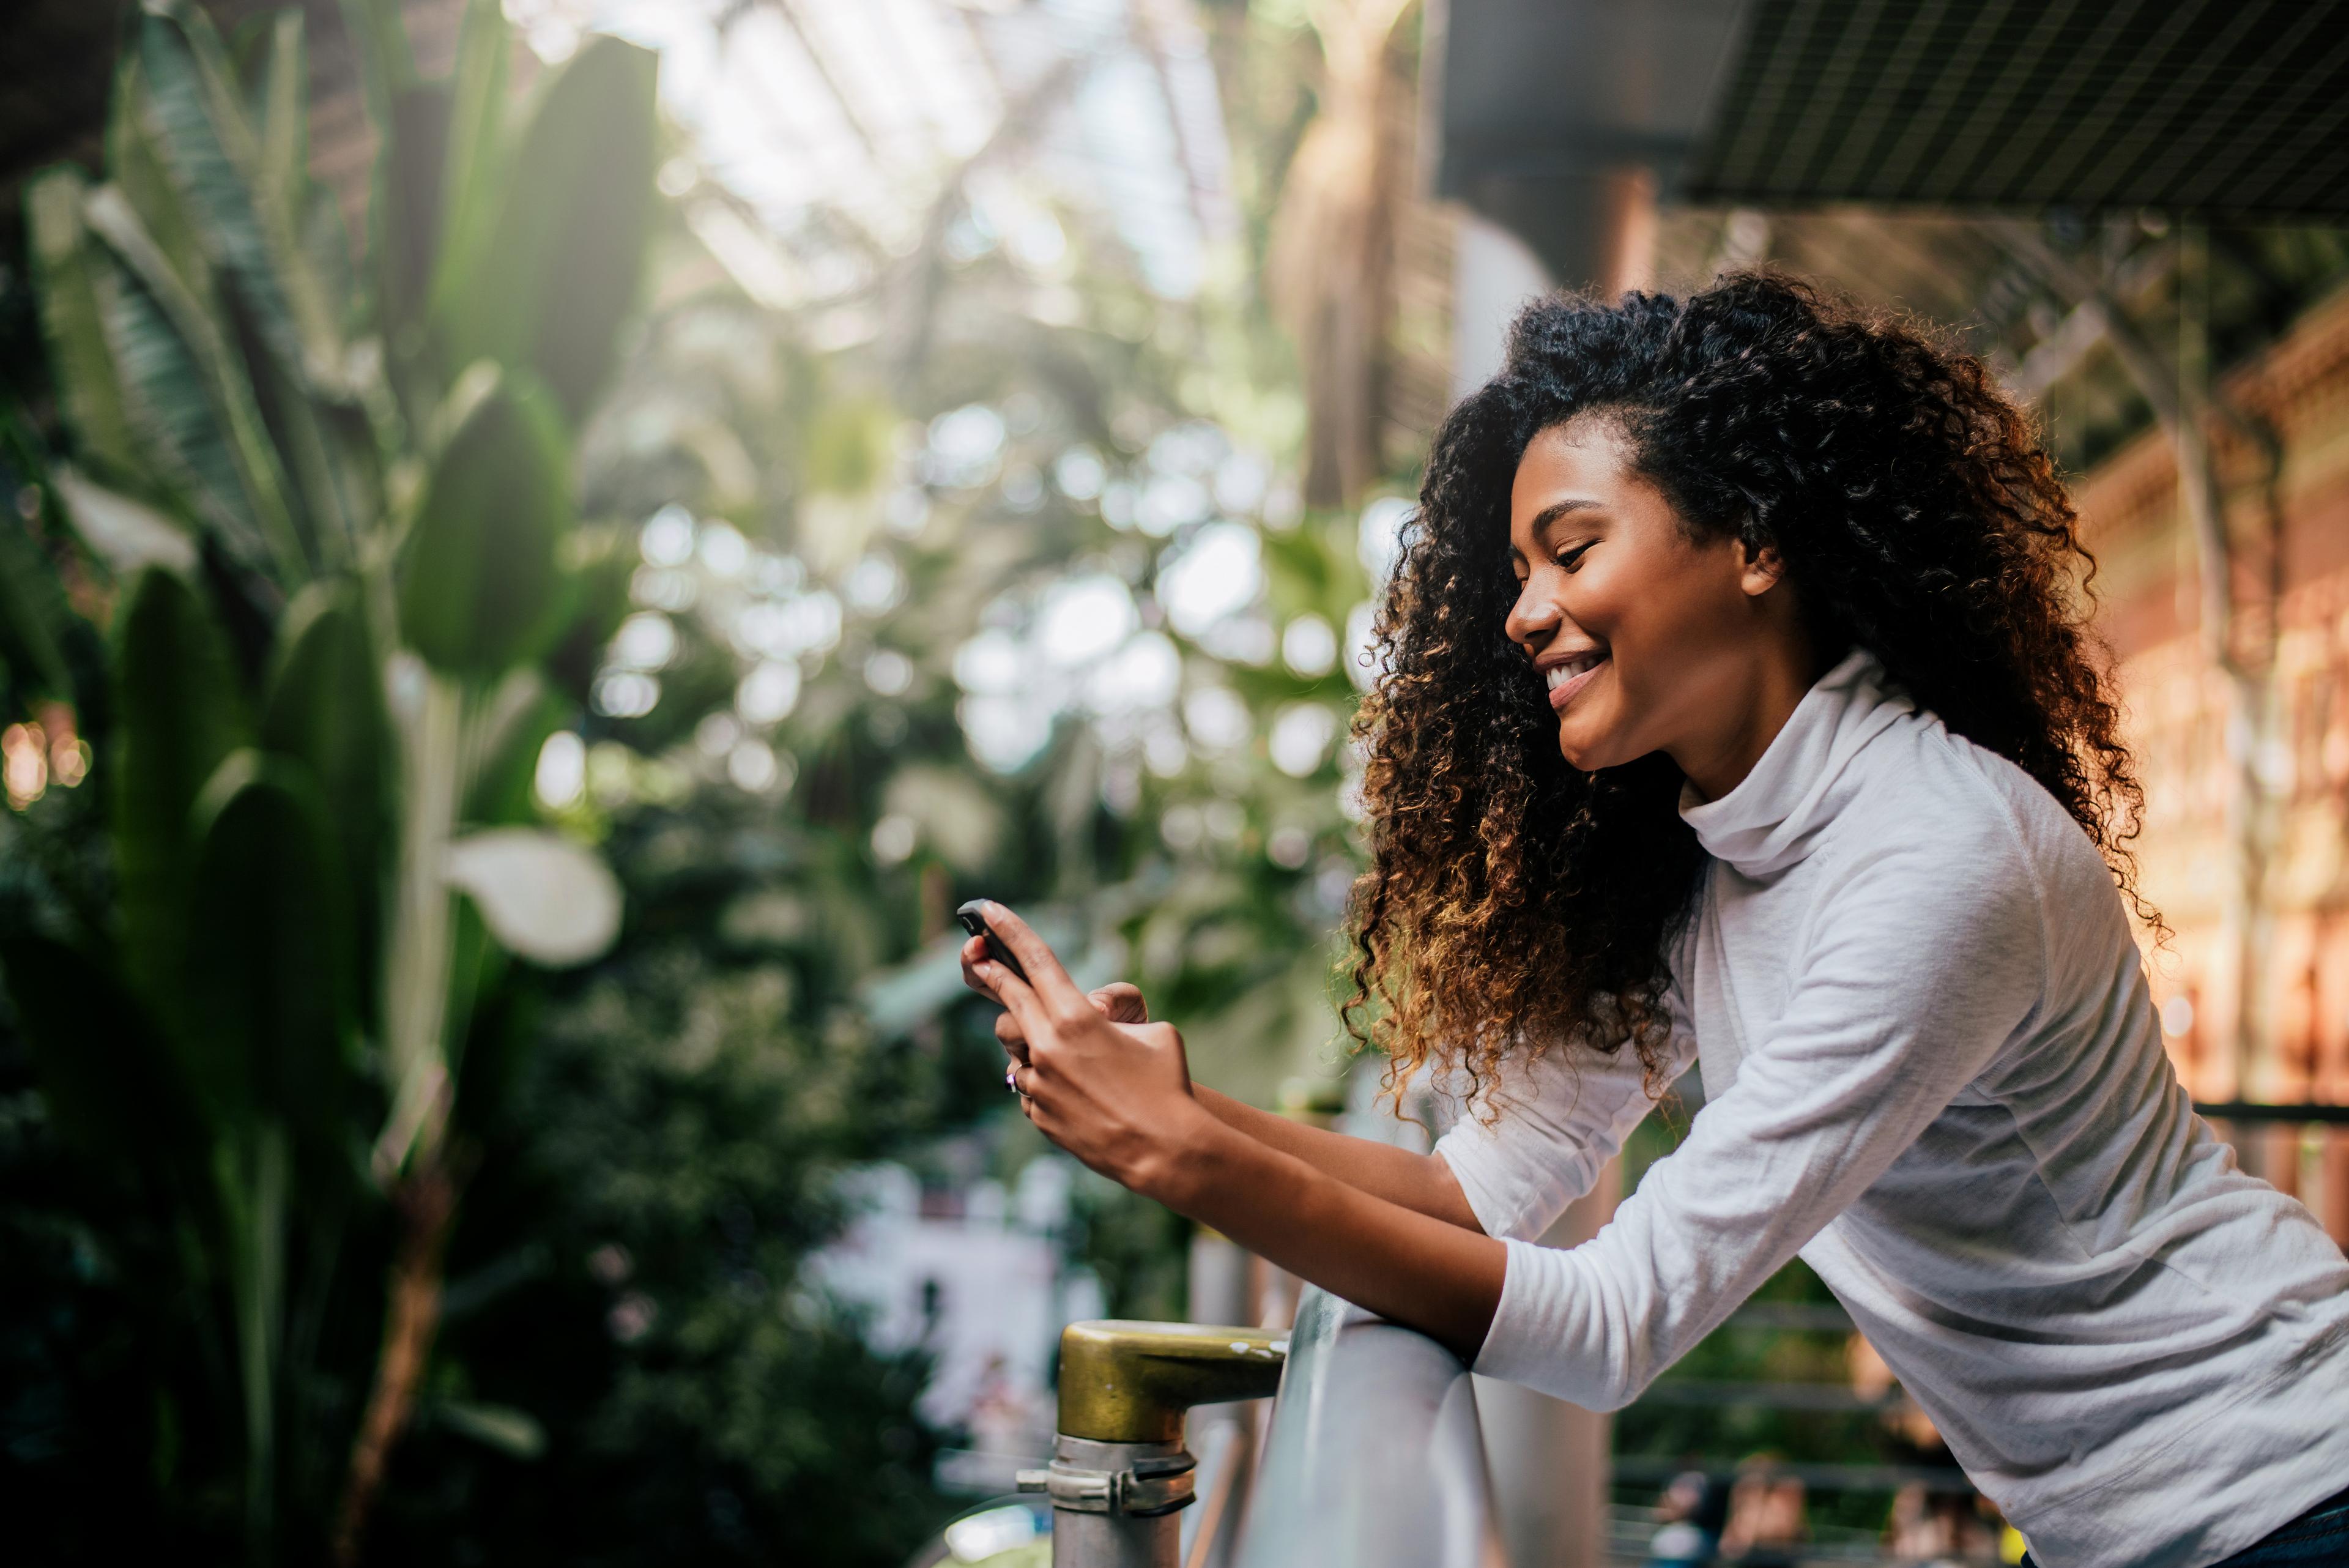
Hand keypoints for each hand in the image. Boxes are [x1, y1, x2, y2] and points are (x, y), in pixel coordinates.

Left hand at [958, 903, 1204, 1195]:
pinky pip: (1030, 1087)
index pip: (1033, 959)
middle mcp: (1047, 1046)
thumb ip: (1113, 1015)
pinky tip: (1081, 1096)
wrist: (1166, 1150)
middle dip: (989, 972)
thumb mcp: (1153, 1031)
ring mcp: (1038, 1083)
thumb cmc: (1168, 1083)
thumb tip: (1089, 1020)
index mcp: (1076, 1017)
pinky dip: (1048, 1083)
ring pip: (1018, 1049)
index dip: (1007, 930)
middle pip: (1008, 998)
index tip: (985, 910)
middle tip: (975, 955)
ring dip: (1036, 1045)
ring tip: (1078, 1062)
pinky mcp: (1037, 1114)